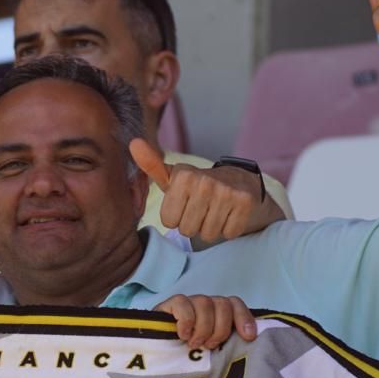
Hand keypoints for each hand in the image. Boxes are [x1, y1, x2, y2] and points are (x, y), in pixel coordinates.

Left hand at [130, 140, 261, 241]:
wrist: (240, 181)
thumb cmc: (197, 185)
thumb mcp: (173, 176)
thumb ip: (151, 165)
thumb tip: (133, 143)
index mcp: (183, 175)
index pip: (168, 221)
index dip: (176, 217)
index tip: (184, 204)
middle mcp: (204, 181)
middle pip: (187, 229)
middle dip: (193, 225)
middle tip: (201, 209)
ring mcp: (227, 191)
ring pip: (207, 234)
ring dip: (210, 228)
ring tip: (214, 211)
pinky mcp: (245, 202)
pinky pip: (228, 233)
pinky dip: (229, 229)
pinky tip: (229, 214)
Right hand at [156, 294, 257, 349]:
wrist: (155, 360)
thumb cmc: (187, 359)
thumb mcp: (212, 354)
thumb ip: (228, 346)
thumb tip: (249, 342)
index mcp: (217, 314)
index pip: (235, 304)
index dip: (244, 318)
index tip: (248, 337)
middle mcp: (204, 305)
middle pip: (222, 303)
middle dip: (220, 329)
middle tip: (209, 346)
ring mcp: (187, 303)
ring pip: (204, 303)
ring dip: (203, 327)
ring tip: (194, 344)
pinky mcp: (169, 305)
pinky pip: (183, 303)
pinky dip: (186, 321)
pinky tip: (182, 334)